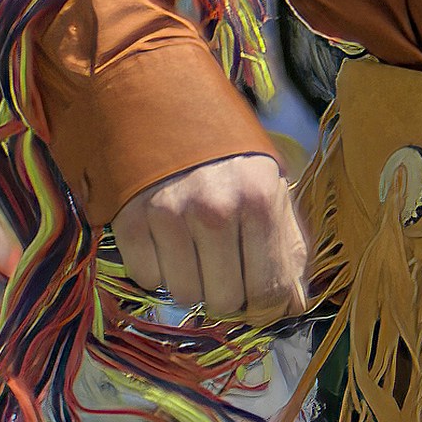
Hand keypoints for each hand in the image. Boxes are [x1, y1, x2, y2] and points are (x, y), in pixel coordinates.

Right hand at [109, 154, 308, 321]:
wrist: (169, 113)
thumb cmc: (231, 161)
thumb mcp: (273, 191)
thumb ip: (288, 249)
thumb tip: (293, 307)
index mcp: (260, 201)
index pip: (269, 289)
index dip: (267, 308)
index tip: (260, 305)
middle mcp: (214, 208)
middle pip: (224, 300)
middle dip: (228, 295)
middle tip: (226, 271)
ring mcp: (168, 214)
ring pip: (184, 295)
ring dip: (193, 284)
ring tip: (196, 251)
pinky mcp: (129, 219)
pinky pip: (147, 279)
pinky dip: (158, 270)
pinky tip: (167, 242)